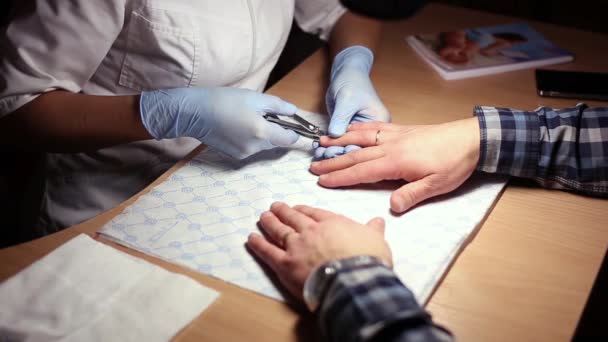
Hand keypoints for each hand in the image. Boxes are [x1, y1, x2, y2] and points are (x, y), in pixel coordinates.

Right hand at [139, 87, 298, 158]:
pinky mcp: (235, 156)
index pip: (291, 139)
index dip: (299, 134)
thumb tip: (295, 112)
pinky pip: (252, 147)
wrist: (193, 113)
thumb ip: (278, 106)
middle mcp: (255, 147)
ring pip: (265, 144)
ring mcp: (244, 154)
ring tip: (248, 117)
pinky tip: (238, 126)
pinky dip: (252, 138)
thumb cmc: (223, 100)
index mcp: (261, 132)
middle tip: (267, 114)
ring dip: (264, 133)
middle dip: (278, 130)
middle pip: (278, 142)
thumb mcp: (255, 98)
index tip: (306, 130)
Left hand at [247, 202, 390, 298]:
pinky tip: (251, 238)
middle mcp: (311, 231)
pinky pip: (268, 251)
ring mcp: (296, 246)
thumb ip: (373, 230)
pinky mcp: (285, 264)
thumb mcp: (376, 241)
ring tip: (263, 217)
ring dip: (270, 223)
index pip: (315, 213)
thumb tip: (378, 221)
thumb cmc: (367, 260)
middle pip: (294, 218)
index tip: (298, 208)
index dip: (305, 210)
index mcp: (333, 223)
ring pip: (279, 231)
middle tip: (275, 206)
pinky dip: (258, 243)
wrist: (353, 280)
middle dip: (284, 211)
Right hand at [310, 119, 480, 212]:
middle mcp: (390, 146)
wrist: (471, 138)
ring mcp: (394, 136)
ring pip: (360, 139)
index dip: (340, 178)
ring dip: (340, 142)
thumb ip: (412, 195)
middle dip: (333, 163)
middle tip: (313, 168)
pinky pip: (373, 128)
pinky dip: (358, 129)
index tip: (322, 182)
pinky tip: (349, 129)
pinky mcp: (401, 130)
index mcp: (395, 162)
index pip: (361, 172)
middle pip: (355, 155)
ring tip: (322, 144)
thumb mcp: (436, 186)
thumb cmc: (454, 164)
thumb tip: (391, 207)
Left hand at [319, 46, 389, 158]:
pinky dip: (328, 146)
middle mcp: (372, 132)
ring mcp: (359, 133)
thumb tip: (335, 135)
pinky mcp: (348, 132)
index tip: (331, 154)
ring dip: (330, 152)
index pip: (365, 144)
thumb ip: (341, 118)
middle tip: (321, 155)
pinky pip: (338, 143)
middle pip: (355, 150)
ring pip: (345, 149)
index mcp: (379, 123)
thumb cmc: (353, 82)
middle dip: (337, 154)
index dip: (348, 152)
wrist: (346, 74)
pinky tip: (318, 148)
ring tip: (318, 153)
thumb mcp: (347, 99)